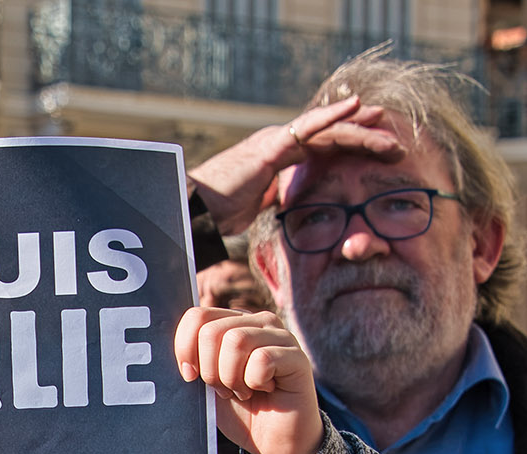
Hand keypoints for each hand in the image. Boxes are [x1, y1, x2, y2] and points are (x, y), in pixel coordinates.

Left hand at [175, 307, 322, 453]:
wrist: (271, 442)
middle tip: (225, 389)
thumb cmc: (238, 410)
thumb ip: (192, 359)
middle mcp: (257, 322)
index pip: (196, 316)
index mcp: (231, 323)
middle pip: (211, 331)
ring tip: (243, 390)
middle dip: (209, 369)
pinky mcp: (297, 356)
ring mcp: (280, 336)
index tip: (190, 377)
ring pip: (236, 341)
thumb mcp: (205, 382)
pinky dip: (254, 382)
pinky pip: (262, 359)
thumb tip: (169, 348)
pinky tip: (265, 389)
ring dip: (231, 377)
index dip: (185, 349)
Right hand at [188, 95, 404, 234]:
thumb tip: (287, 207)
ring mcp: (275, 141)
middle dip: (363, 135)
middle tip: (394, 140)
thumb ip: (273, 199)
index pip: (322, 148)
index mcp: (277, 158)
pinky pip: (308, 126)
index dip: (350, 146)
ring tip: (387, 126)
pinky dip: (333, 115)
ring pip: (326, 129)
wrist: (195, 211)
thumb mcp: (255, 207)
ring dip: (359, 127)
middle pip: (330, 135)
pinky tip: (356, 106)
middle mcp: (278, 143)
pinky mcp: (272, 145)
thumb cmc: (217, 212)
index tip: (379, 151)